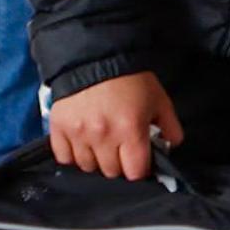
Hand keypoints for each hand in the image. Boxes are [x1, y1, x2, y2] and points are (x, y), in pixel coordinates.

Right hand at [49, 71, 183, 180]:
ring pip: (87, 167)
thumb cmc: (131, 79)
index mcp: (130, 129)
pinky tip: (83, 143)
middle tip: (121, 149)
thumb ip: (170, 127)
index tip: (140, 160)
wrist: (97, 56)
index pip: (135, 172)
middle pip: (111, 172)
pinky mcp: (59, 128)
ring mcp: (78, 133)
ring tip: (102, 144)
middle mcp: (103, 135)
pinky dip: (73, 155)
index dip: (140, 169)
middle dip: (119, 164)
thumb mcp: (159, 99)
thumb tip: (170, 148)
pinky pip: (64, 157)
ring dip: (97, 160)